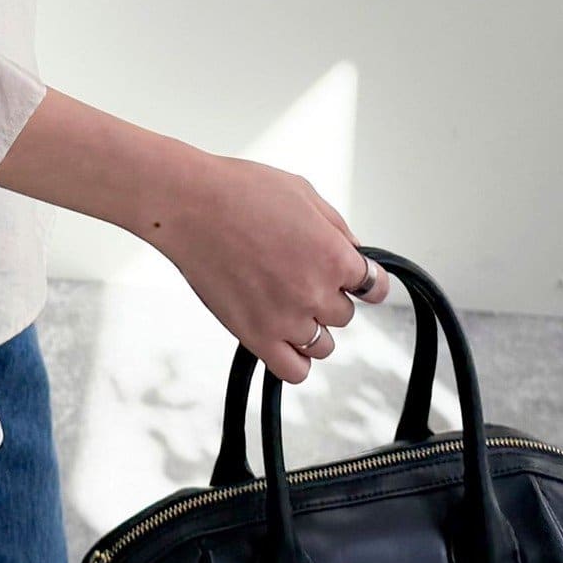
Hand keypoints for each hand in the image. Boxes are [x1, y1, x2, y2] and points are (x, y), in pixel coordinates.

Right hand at [153, 149, 391, 383]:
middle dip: (327, 296)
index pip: (374, 287)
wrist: (188, 205)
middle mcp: (315, 291)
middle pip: (343, 315)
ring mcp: (286, 318)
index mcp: (332, 255)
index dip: (364, 281)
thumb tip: (355, 253)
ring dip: (310, 327)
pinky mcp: (255, 336)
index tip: (353, 280)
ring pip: (323, 344)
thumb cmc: (238, 191)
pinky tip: (282, 337)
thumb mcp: (302, 192)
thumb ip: (337, 227)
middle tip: (296, 275)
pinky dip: (295, 360)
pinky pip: (294, 371)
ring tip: (284, 303)